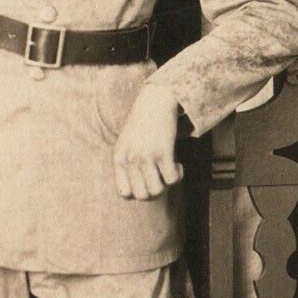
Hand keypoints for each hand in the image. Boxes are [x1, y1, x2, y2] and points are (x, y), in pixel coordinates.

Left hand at [112, 83, 182, 199]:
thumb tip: (143, 192)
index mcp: (118, 158)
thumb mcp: (127, 144)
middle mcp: (129, 159)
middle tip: (161, 179)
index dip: (139, 193)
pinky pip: (172, 179)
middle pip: (142, 196)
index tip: (147, 182)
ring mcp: (145, 156)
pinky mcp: (163, 151)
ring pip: (157, 191)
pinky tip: (178, 164)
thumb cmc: (143, 124)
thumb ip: (129, 164)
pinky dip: (178, 176)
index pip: (124, 193)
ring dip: (167, 186)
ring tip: (169, 171)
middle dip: (155, 192)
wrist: (155, 101)